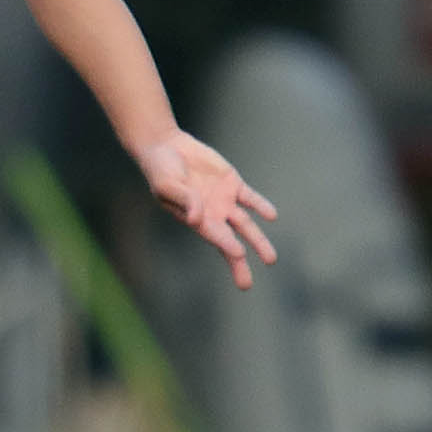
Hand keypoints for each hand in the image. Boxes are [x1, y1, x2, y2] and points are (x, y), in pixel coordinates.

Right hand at [136, 128, 279, 289]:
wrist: (166, 147)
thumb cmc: (160, 169)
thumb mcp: (166, 184)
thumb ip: (183, 199)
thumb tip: (197, 218)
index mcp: (194, 219)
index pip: (213, 235)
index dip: (226, 243)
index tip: (238, 253)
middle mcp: (211, 214)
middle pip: (230, 241)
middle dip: (238, 262)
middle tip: (245, 284)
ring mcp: (223, 200)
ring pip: (245, 224)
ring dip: (257, 240)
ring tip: (269, 259)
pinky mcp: (232, 184)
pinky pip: (250, 198)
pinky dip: (260, 206)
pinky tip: (270, 215)